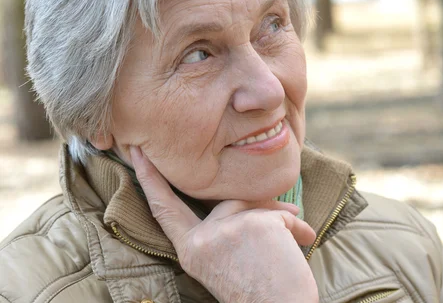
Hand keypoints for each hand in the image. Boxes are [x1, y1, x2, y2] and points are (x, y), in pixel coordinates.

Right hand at [130, 146, 318, 302]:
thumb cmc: (260, 292)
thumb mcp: (228, 258)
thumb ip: (225, 227)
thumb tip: (248, 195)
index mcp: (190, 251)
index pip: (164, 210)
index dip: (150, 180)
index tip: (136, 154)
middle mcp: (201, 240)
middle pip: (225, 200)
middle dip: (246, 194)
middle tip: (234, 180)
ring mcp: (225, 230)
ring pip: (254, 203)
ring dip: (281, 219)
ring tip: (298, 235)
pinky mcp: (254, 224)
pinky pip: (278, 213)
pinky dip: (296, 226)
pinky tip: (304, 240)